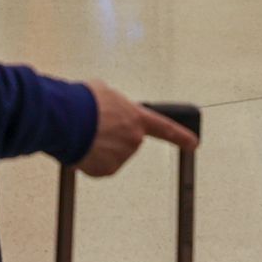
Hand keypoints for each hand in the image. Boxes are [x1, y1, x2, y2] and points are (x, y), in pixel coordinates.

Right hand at [76, 84, 197, 176]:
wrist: (68, 119)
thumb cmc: (84, 101)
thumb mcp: (102, 91)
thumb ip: (112, 103)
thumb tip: (105, 109)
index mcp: (137, 118)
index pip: (165, 128)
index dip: (181, 136)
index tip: (193, 143)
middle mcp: (134, 139)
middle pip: (125, 141)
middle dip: (111, 136)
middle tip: (93, 126)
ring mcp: (121, 156)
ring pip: (109, 154)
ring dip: (97, 147)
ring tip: (83, 134)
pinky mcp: (106, 170)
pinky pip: (97, 166)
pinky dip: (88, 159)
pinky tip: (80, 147)